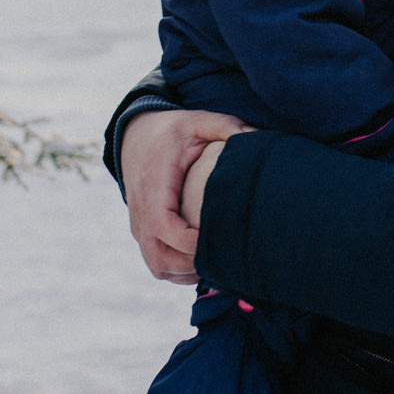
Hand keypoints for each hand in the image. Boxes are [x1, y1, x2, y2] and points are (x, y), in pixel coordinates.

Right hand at [123, 109, 253, 284]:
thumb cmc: (172, 131)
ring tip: (219, 263)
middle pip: (158, 257)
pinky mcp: (144, 232)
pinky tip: (206, 261)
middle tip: (226, 260)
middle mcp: (141, 211)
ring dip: (187, 272)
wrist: (136, 136)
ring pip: (157, 266)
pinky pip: (157, 263)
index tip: (218, 242)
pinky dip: (180, 271)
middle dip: (192, 265)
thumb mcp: (197, 121)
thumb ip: (226, 127)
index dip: (189, 242)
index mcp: (154, 185)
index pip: (163, 225)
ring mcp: (139, 225)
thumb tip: (256, 135)